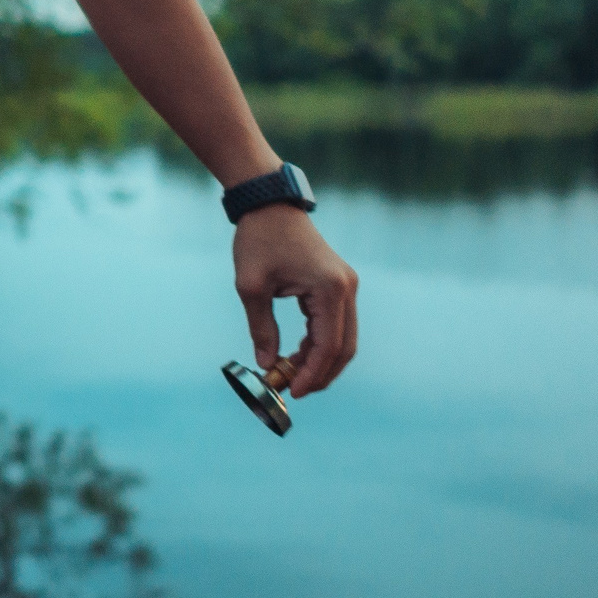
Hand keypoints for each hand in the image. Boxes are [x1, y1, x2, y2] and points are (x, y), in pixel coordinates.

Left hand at [232, 205, 358, 397]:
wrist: (269, 205)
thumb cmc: (258, 240)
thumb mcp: (251, 287)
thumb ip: (261, 328)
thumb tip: (267, 364)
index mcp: (330, 288)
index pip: (328, 345)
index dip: (312, 373)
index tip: (293, 392)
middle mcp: (346, 288)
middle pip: (344, 347)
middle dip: (321, 373)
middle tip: (295, 390)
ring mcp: (346, 286)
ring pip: (343, 339)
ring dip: (321, 361)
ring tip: (292, 376)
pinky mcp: (339, 285)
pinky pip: (336, 324)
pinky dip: (319, 343)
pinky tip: (297, 356)